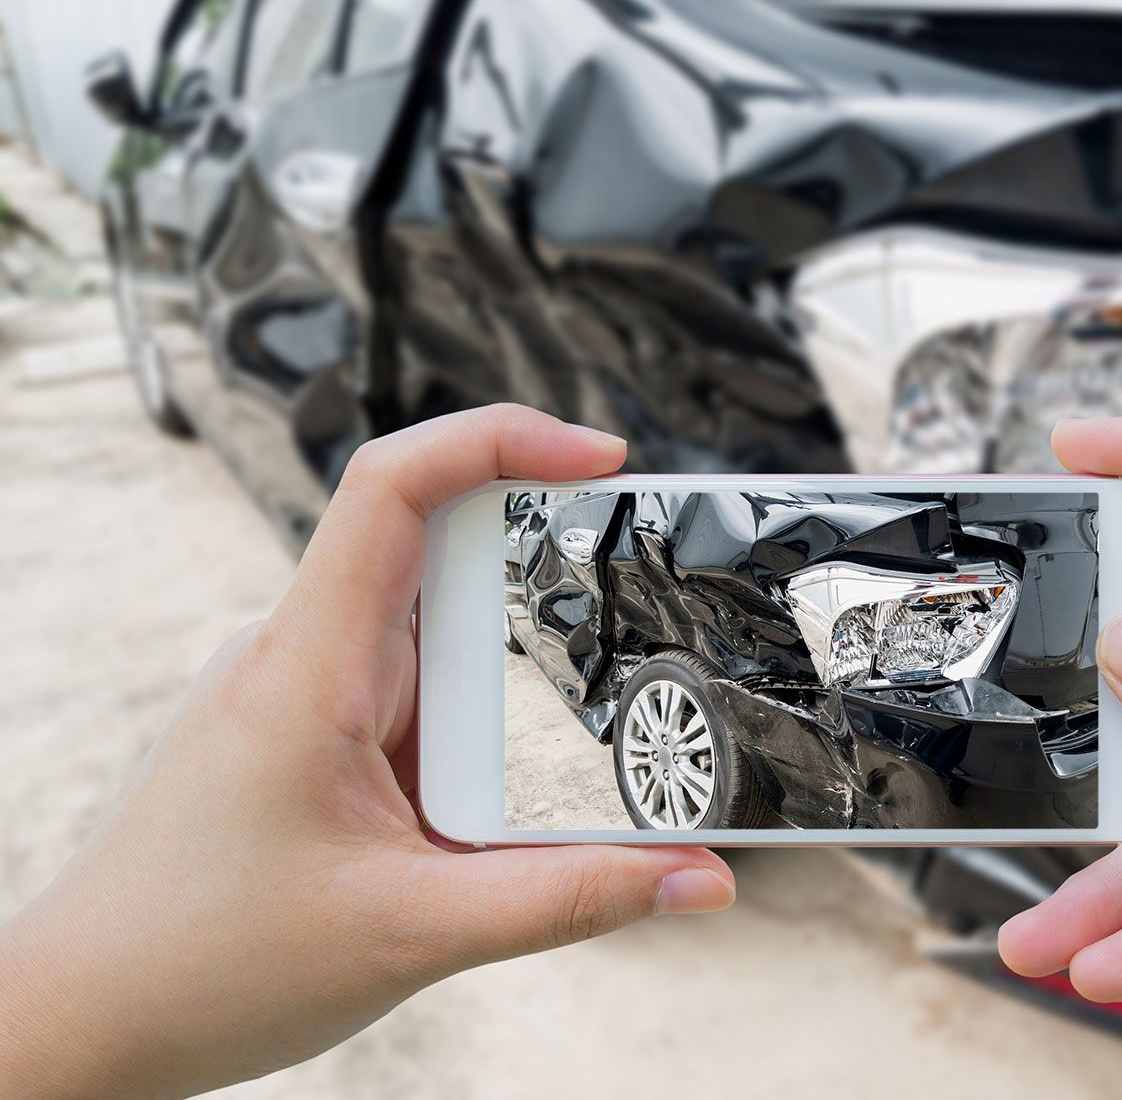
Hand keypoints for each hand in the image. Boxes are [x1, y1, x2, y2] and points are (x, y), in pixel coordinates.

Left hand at [0, 406, 734, 1099]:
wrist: (86, 1018)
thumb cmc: (202, 966)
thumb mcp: (414, 936)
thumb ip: (570, 901)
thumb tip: (699, 879)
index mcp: (309, 667)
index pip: (393, 488)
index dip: (499, 439)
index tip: (601, 456)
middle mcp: (302, 655)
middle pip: (436, 545)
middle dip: (541, 564)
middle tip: (632, 594)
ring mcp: (303, 689)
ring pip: (431, 625)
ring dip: (505, 668)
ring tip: (561, 731)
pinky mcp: (311, 731)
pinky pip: (412, 684)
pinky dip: (473, 714)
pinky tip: (491, 786)